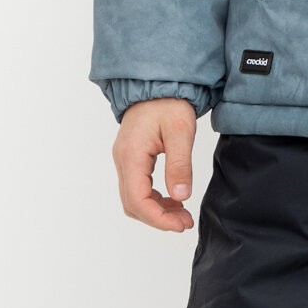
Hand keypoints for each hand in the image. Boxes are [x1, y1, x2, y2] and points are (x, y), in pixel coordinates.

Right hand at [112, 97, 197, 231]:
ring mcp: (124, 159)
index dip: (158, 219)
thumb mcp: (181, 131)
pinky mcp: (131, 157)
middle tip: (184, 222)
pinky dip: (154, 198)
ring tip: (182, 214)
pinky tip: (173, 198)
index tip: (180, 225)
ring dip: (156, 210)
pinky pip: (137, 186)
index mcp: (132, 155)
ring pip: (134, 197)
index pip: (137, 200)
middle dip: (158, 218)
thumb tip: (181, 197)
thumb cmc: (169, 102)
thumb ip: (179, 164)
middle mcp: (123, 160)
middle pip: (133, 203)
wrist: (158, 82)